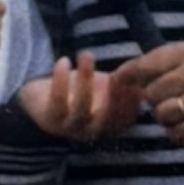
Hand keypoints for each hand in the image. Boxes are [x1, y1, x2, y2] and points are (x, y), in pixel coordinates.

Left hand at [18, 52, 144, 141]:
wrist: (41, 100)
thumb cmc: (80, 91)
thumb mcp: (105, 87)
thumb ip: (123, 82)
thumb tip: (143, 69)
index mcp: (107, 125)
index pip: (124, 118)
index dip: (131, 100)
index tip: (134, 78)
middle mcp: (90, 130)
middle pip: (105, 118)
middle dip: (114, 96)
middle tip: (116, 72)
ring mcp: (70, 127)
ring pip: (81, 108)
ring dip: (85, 80)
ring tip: (87, 54)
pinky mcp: (49, 118)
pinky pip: (57, 100)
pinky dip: (60, 80)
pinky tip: (64, 61)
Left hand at [125, 41, 183, 145]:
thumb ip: (167, 65)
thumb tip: (126, 77)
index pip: (147, 63)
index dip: (128, 75)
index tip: (118, 83)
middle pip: (151, 94)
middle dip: (157, 104)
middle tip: (176, 105)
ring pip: (163, 115)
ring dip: (169, 122)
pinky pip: (179, 134)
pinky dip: (181, 136)